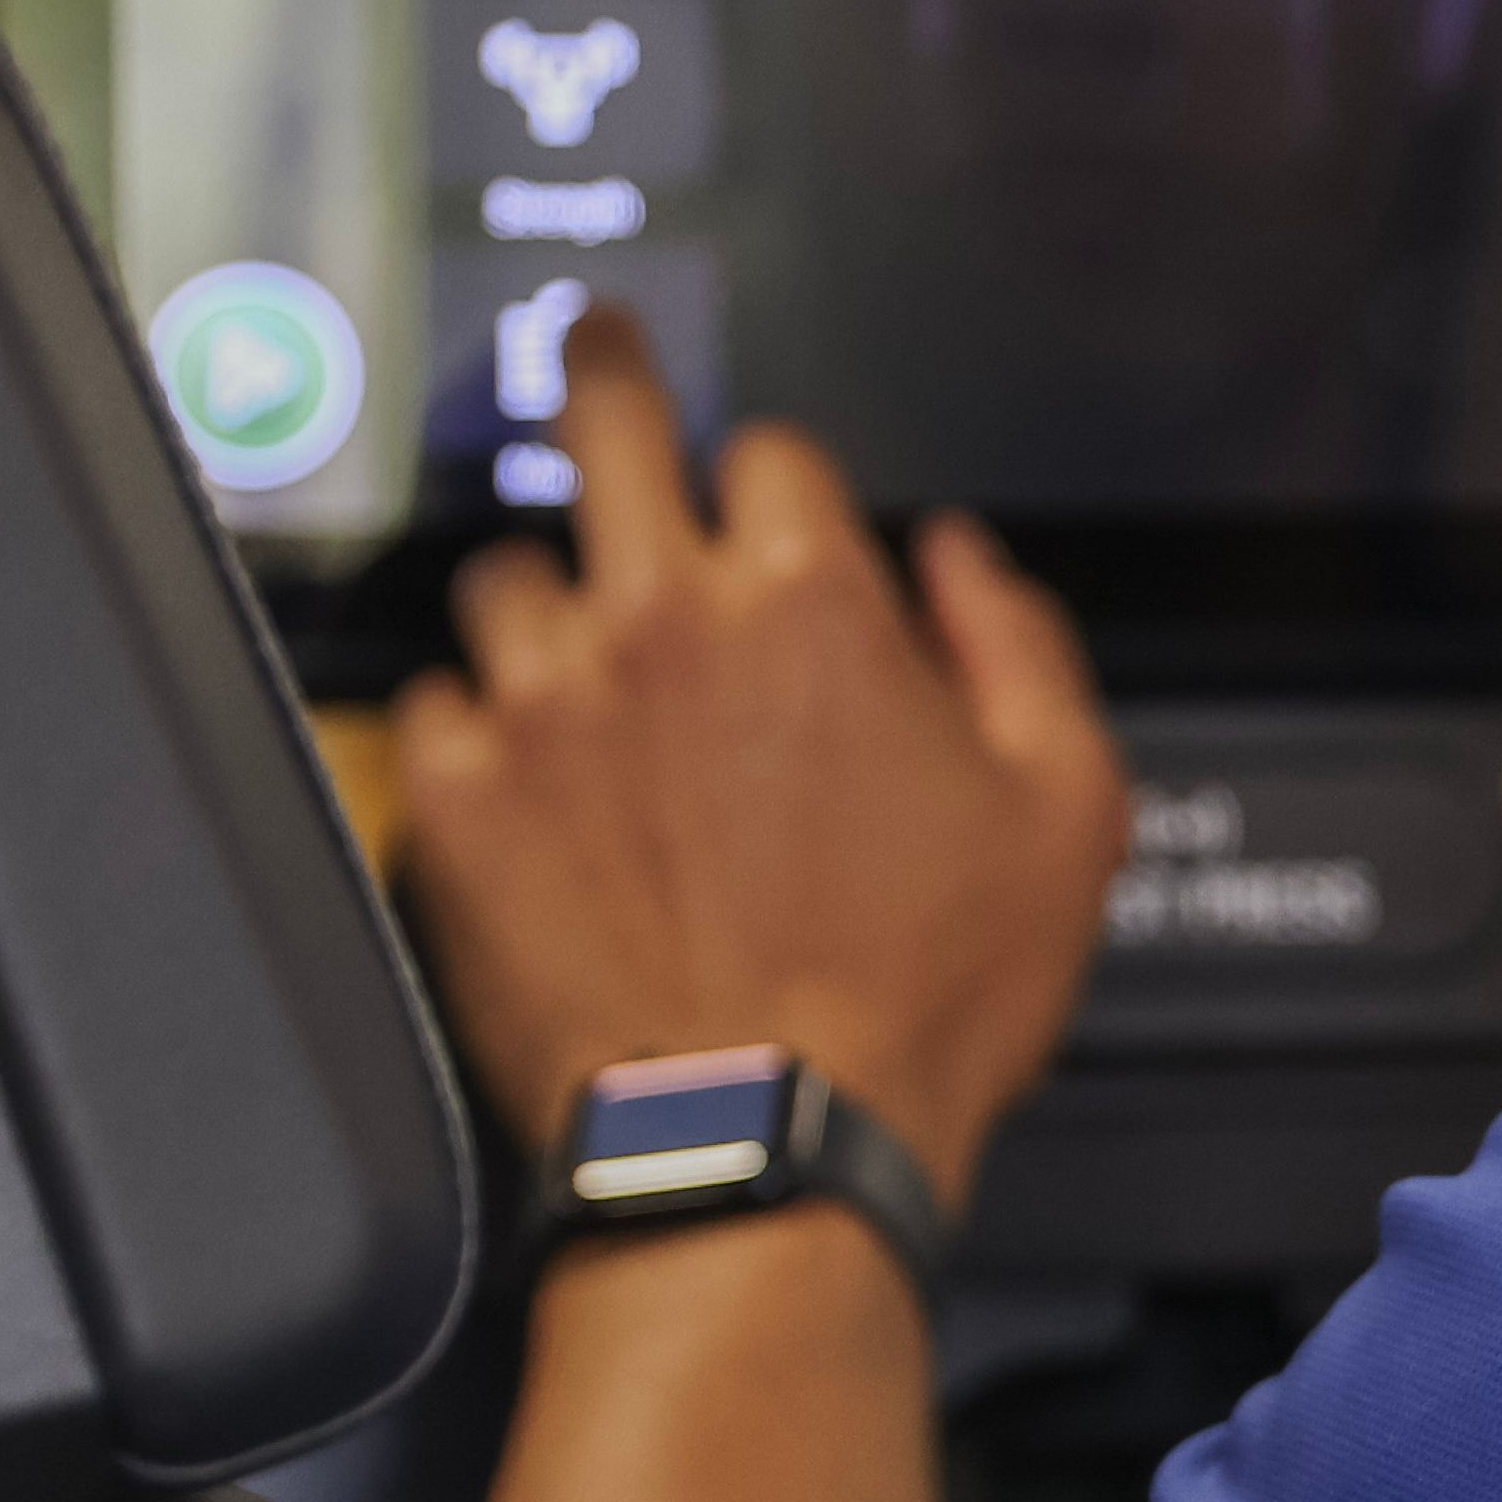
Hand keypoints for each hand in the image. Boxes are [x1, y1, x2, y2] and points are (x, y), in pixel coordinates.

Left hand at [387, 313, 1122, 1206]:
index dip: (782, 477)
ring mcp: (541, 704)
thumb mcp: (1066, 811)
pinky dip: (476, 721)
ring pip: (505, 571)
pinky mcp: (457, 798)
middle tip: (595, 357)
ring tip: (570, 638)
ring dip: (544, 590)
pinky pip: (436, 701)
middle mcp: (658, 621)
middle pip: (604, 425)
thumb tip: (962, 561)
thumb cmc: (922, 1000)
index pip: (773, 450)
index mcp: (810, 602)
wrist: (764, 1143)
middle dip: (604, 375)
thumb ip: (1019, 646)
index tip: (772, 502)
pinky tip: (519, 770)